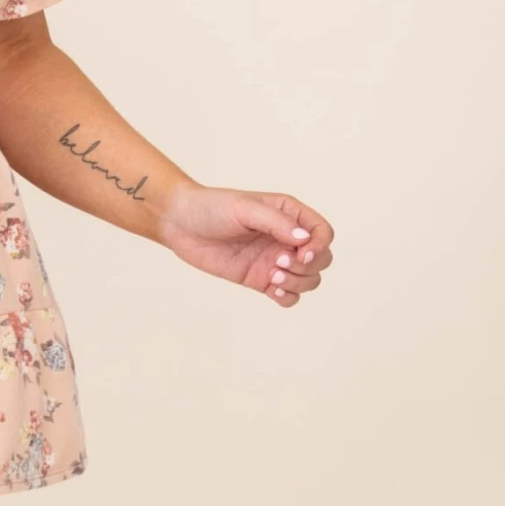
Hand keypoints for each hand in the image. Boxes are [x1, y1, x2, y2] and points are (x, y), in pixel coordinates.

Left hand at [156, 183, 334, 305]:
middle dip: (308, 266)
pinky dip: (288, 297)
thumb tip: (304, 239)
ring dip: (298, 282)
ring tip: (273, 275)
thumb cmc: (212, 208)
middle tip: (278, 261)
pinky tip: (272, 290)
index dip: (320, 245)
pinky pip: (288, 296)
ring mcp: (275, 260)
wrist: (181, 224)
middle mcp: (286, 238)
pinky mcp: (260, 279)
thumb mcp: (245, 208)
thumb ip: (276, 222)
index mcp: (289, 215)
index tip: (302, 252)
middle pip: (322, 259)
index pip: (323, 232)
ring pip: (308, 280)